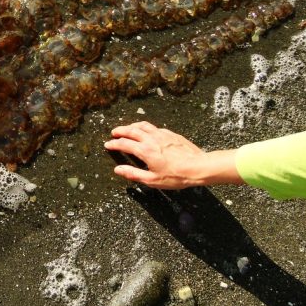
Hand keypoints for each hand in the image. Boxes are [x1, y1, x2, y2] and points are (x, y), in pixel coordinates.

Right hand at [104, 121, 242, 189]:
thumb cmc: (176, 176)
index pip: (124, 144)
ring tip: (128, 129)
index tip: (107, 144)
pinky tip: (147, 132)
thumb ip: (133, 173)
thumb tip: (118, 170)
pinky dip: (145, 128)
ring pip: (143, 125)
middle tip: (114, 133)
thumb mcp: (152, 180)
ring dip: (132, 126)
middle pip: (131, 130)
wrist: (198, 166)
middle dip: (120, 131)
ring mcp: (161, 134)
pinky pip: (154, 127)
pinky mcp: (170, 134)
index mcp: (145, 150)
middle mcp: (151, 139)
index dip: (114, 144)